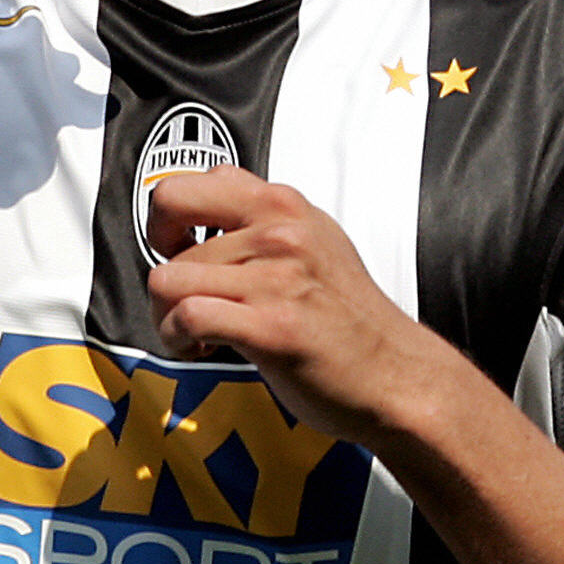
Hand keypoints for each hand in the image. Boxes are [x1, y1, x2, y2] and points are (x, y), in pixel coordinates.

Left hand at [144, 166, 454, 447]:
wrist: (398, 376)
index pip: (185, 187)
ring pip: (169, 280)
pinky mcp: (273, 327)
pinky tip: (203, 349)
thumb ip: (260, 220)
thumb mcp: (315, 241)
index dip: (166, 222)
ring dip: (166, 315)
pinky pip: (188, 316)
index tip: (179, 250)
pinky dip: (178, 338)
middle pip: (169, 242)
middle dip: (165, 279)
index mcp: (284, 205)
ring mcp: (278, 279)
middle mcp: (281, 233)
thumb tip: (196, 215)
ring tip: (198, 335)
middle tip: (183, 302)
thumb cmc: (349, 318)